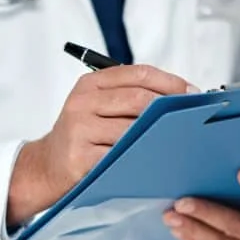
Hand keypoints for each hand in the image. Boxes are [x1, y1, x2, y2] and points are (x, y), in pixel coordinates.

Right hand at [7, 65, 195, 225]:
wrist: (47, 166)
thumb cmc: (82, 134)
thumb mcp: (95, 105)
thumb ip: (128, 96)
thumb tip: (181, 96)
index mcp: (89, 84)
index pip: (138, 74)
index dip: (171, 82)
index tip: (192, 93)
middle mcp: (82, 103)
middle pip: (139, 99)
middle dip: (171, 109)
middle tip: (192, 119)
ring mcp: (80, 130)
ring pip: (133, 129)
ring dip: (161, 135)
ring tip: (180, 140)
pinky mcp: (82, 158)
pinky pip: (123, 155)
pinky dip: (144, 157)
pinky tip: (157, 159)